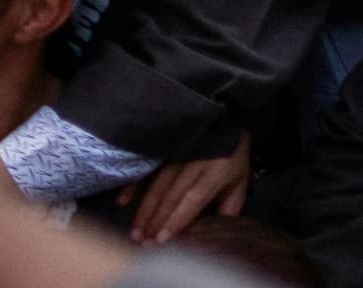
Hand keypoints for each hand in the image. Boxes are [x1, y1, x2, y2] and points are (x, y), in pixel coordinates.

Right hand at [127, 137, 248, 245]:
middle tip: (142, 243)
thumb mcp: (240, 182)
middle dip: (154, 221)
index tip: (162, 239)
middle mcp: (190, 167)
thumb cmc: (233, 156)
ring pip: (156, 188)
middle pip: (169, 197)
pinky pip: (145, 171)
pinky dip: (132, 186)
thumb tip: (216, 233)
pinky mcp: (163, 153)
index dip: (176, 219)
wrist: (223, 120)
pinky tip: (122, 201)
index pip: (192, 200)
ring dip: (144, 211)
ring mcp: (174, 159)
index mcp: (213, 174)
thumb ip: (229, 207)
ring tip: (135, 232)